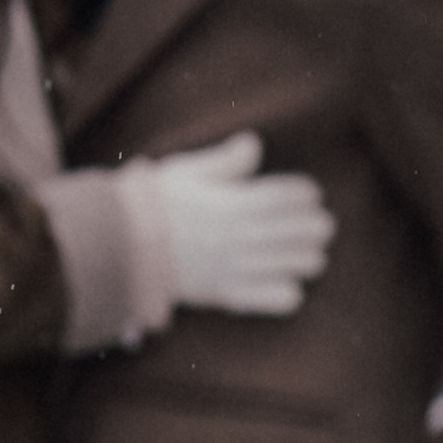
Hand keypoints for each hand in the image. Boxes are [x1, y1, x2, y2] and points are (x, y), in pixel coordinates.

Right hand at [150, 131, 333, 317]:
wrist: (119, 246)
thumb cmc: (152, 204)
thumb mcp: (186, 172)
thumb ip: (225, 161)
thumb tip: (253, 143)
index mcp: (232, 202)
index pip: (284, 196)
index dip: (304, 194)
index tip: (312, 194)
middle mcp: (238, 236)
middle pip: (297, 231)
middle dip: (314, 228)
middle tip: (322, 227)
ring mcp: (233, 266)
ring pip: (290, 264)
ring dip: (306, 259)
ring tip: (311, 256)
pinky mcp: (223, 293)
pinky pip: (267, 299)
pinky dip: (285, 295)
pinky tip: (290, 288)